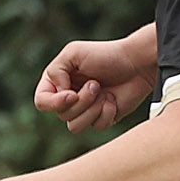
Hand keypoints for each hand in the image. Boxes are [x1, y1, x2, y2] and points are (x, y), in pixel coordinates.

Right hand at [34, 33, 157, 133]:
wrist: (137, 63)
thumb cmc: (106, 55)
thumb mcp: (73, 53)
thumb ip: (55, 71)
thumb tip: (60, 93)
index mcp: (57, 82)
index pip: (41, 102)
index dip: (54, 103)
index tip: (71, 94)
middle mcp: (68, 98)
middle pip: (61, 115)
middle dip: (81, 101)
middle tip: (96, 84)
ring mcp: (85, 109)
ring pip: (75, 126)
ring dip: (92, 109)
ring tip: (104, 92)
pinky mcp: (102, 117)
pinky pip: (97, 127)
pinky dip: (106, 113)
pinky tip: (113, 99)